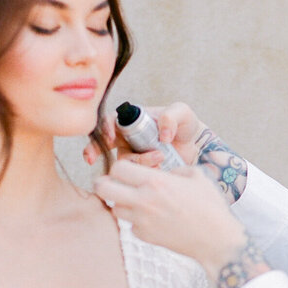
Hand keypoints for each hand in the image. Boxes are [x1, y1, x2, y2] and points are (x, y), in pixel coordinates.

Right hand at [83, 102, 206, 168]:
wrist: (196, 146)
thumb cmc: (185, 124)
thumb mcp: (181, 112)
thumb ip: (171, 117)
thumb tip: (162, 134)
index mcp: (133, 119)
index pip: (110, 120)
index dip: (104, 128)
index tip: (109, 138)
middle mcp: (127, 137)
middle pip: (103, 143)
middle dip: (94, 150)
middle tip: (91, 159)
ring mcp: (132, 154)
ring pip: (123, 162)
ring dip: (139, 162)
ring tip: (161, 158)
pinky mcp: (140, 170)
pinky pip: (134, 174)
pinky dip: (144, 173)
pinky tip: (160, 169)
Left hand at [93, 159, 248, 280]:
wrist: (216, 240)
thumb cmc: (210, 207)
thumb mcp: (196, 176)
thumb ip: (174, 169)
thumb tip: (164, 171)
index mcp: (156, 182)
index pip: (118, 168)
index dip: (120, 167)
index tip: (127, 170)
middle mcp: (144, 201)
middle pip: (103, 188)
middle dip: (104, 183)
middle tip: (113, 184)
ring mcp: (142, 221)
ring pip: (114, 209)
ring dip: (121, 203)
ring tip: (136, 202)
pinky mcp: (144, 236)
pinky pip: (130, 225)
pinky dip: (137, 221)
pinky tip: (152, 219)